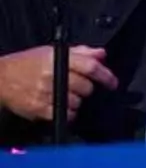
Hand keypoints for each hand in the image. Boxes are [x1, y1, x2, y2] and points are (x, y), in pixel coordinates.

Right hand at [0, 45, 117, 121]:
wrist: (1, 79)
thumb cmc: (28, 63)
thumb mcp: (52, 51)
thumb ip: (80, 52)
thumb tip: (102, 54)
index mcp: (59, 58)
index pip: (90, 67)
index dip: (106, 75)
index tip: (113, 83)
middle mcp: (53, 75)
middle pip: (86, 87)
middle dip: (88, 88)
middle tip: (79, 87)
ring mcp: (46, 93)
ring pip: (77, 103)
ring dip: (77, 101)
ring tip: (66, 95)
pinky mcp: (39, 109)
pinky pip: (65, 115)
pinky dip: (68, 113)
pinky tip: (61, 106)